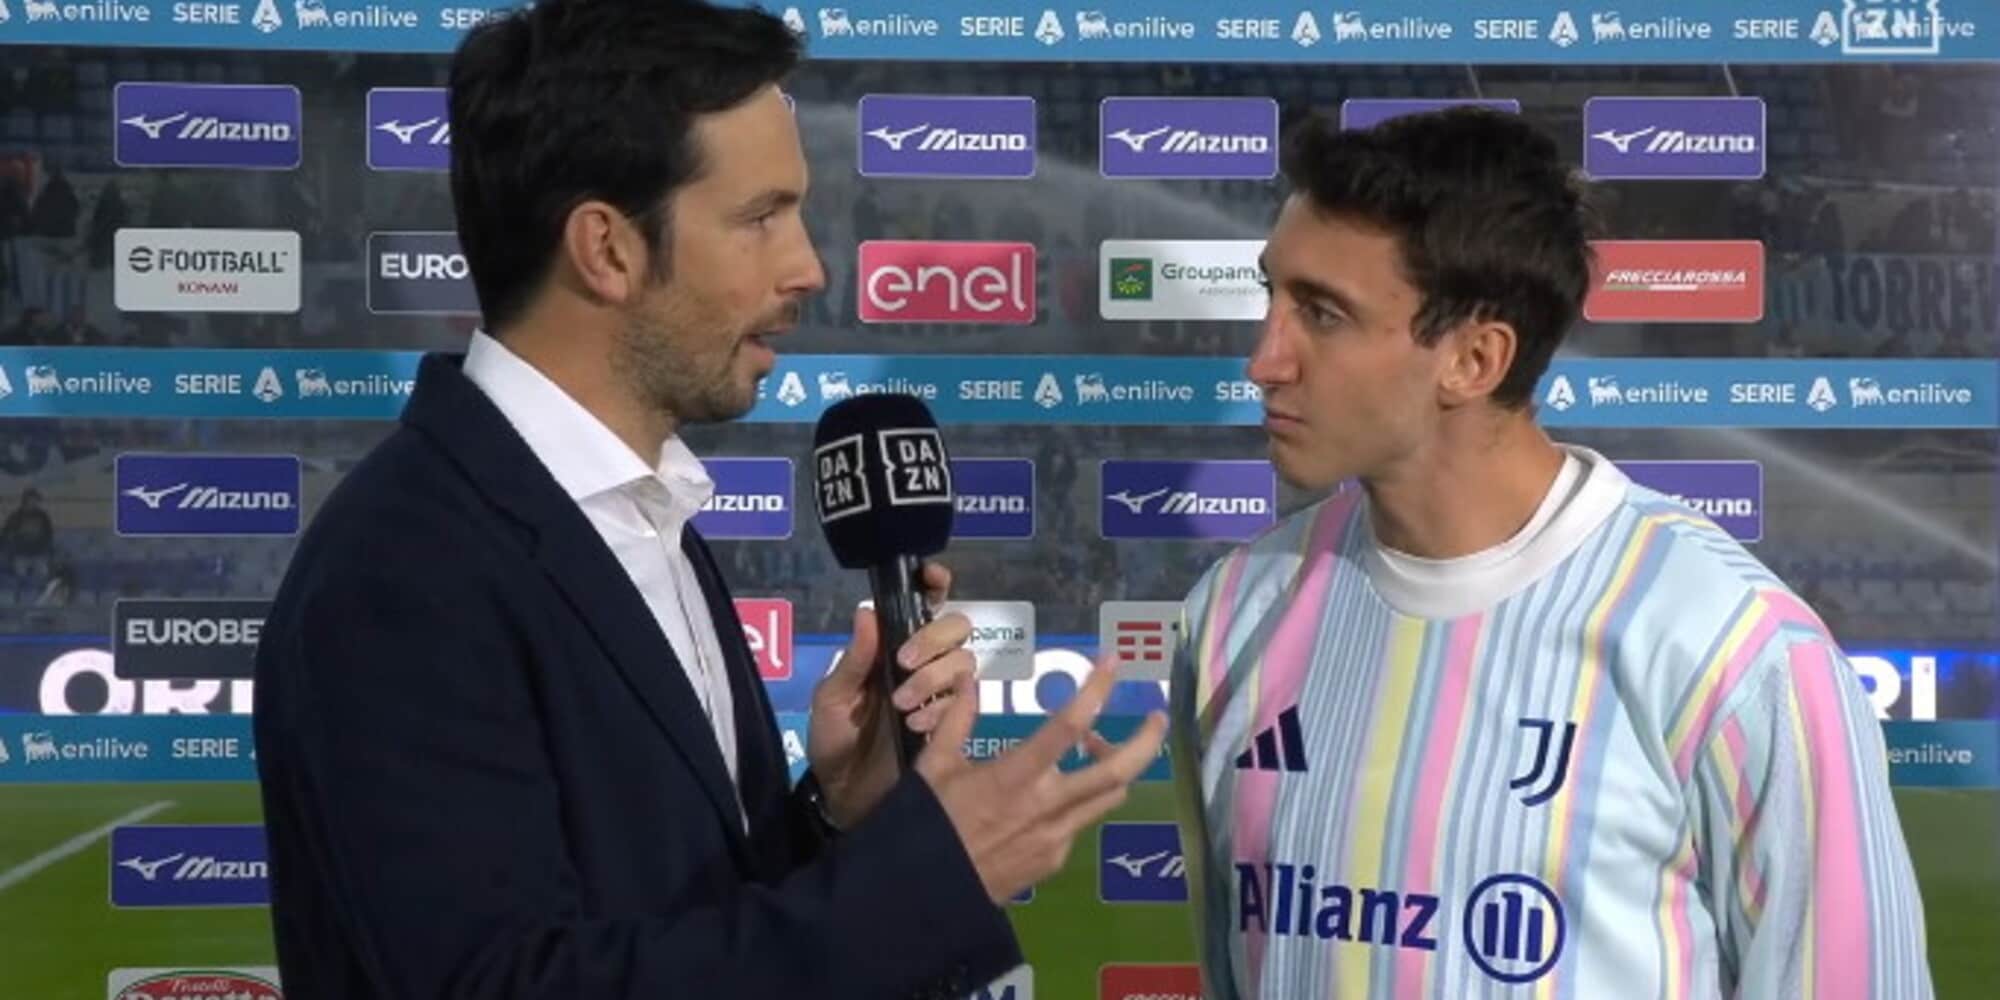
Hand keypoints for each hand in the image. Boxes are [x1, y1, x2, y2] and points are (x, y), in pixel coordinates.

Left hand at [807, 561, 972, 827]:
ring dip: (934, 678)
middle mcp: (922, 663)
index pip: (924, 604)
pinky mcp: (952, 724)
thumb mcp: (831, 699)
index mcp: (891, 647)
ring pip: (964, 663)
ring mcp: (940, 693)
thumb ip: (853, 660)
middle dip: (933, 640)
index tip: (934, 578)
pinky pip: (966, 702)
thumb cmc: (834, 741)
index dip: (935, 584)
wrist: (844, 796)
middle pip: (956, 628)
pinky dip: (941, 708)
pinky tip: (916, 724)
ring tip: (903, 705)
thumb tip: (867, 611)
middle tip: (903, 663)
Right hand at [916, 655, 1167, 904]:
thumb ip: (958, 719)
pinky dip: (1078, 800)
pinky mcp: (1054, 860)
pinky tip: (1053, 795)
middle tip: (1158, 716)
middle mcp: (1048, 805)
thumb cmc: (928, 823)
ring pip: (1108, 797)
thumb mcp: (935, 765)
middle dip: (1146, 740)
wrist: (928, 891)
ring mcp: (1057, 836)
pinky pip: (1080, 822)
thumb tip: (968, 678)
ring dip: (1114, 769)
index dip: (1096, 690)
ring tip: (1098, 749)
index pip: (1069, 725)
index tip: (1112, 663)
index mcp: (1017, 775)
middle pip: (1118, 771)